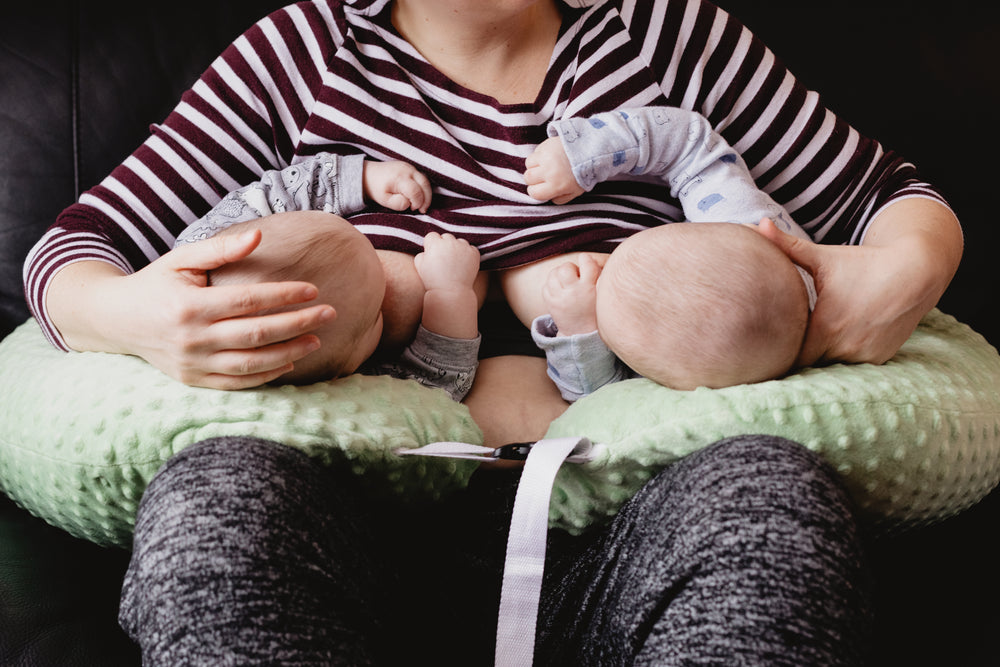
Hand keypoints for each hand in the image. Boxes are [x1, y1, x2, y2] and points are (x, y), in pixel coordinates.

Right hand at [55, 230, 336, 388]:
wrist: (116, 320)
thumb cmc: (156, 282)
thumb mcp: (182, 259)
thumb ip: (220, 249)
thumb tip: (259, 236)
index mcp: (189, 305)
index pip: (247, 301)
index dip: (283, 296)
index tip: (313, 289)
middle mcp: (191, 338)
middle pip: (256, 334)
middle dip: (297, 324)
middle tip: (329, 313)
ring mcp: (192, 364)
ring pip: (251, 363)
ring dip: (289, 352)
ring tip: (316, 339)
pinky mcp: (194, 380)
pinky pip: (237, 382)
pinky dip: (266, 374)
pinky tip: (290, 361)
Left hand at [363, 160, 432, 212]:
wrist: (368, 174)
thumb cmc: (376, 188)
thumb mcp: (384, 200)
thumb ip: (397, 204)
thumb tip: (409, 203)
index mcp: (400, 178)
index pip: (416, 192)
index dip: (417, 203)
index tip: (412, 209)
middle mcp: (407, 169)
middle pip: (425, 184)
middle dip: (426, 199)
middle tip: (423, 210)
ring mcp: (410, 166)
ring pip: (425, 180)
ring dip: (427, 194)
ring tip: (422, 205)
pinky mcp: (410, 167)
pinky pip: (422, 178)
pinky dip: (423, 188)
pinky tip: (419, 197)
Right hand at [414, 232, 481, 339]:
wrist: (450, 292)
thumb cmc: (432, 280)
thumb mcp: (419, 265)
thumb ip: (422, 253)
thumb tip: (428, 249)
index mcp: (435, 243)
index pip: (432, 236)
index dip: (431, 245)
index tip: (433, 254)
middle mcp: (450, 242)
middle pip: (446, 237)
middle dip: (444, 245)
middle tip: (444, 259)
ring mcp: (463, 247)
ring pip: (459, 241)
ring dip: (457, 248)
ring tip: (454, 263)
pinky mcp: (474, 253)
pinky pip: (470, 248)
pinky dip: (468, 254)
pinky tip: (463, 264)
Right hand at [524, 137, 584, 204]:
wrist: (591, 152)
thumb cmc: (583, 173)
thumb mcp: (574, 192)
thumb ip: (560, 199)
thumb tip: (548, 197)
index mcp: (556, 185)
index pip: (533, 192)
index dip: (536, 191)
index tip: (542, 188)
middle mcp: (548, 171)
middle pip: (528, 178)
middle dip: (533, 179)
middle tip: (543, 176)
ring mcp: (546, 157)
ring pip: (528, 164)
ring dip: (534, 166)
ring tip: (545, 165)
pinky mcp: (546, 145)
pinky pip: (534, 153)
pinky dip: (538, 156)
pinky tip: (549, 157)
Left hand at [543, 254, 603, 335]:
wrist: (583, 334)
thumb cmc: (595, 310)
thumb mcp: (603, 293)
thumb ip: (599, 275)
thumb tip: (591, 257)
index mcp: (590, 288)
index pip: (586, 262)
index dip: (585, 260)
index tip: (586, 264)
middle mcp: (574, 293)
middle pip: (565, 267)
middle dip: (570, 268)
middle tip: (575, 276)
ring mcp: (560, 299)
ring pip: (553, 274)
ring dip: (559, 275)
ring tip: (567, 282)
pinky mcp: (551, 304)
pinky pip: (545, 286)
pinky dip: (551, 285)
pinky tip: (560, 291)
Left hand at [755, 213, 956, 365]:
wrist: (916, 271)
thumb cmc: (863, 263)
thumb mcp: (823, 257)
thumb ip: (788, 246)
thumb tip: (759, 224)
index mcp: (824, 327)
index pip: (791, 355)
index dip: (781, 351)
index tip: (775, 341)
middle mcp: (844, 347)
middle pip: (809, 363)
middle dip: (800, 354)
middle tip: (791, 342)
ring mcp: (864, 355)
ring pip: (831, 365)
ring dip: (823, 357)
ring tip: (816, 342)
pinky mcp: (879, 358)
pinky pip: (853, 365)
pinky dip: (845, 356)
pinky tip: (843, 341)